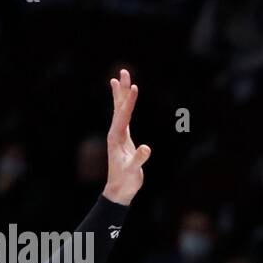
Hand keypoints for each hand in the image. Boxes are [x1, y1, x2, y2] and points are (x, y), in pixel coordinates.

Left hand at [102, 69, 151, 204]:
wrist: (119, 190)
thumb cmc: (126, 180)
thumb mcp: (133, 170)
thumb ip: (139, 159)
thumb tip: (146, 148)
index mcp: (116, 137)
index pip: (124, 115)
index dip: (130, 101)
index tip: (135, 87)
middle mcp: (115, 132)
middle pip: (119, 107)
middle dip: (123, 89)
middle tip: (123, 72)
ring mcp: (118, 134)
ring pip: (120, 110)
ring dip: (121, 94)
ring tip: (119, 78)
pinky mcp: (123, 138)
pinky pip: (123, 118)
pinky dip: (124, 107)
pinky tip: (124, 102)